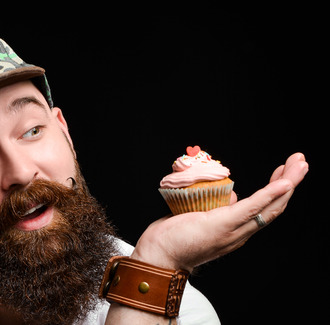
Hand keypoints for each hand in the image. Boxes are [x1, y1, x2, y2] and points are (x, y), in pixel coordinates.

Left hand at [131, 153, 308, 271]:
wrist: (159, 256)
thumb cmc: (174, 237)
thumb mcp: (199, 217)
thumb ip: (217, 207)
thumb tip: (231, 194)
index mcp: (235, 231)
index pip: (263, 208)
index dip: (277, 190)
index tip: (283, 172)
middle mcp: (240, 233)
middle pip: (273, 206)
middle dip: (290, 182)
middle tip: (300, 161)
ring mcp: (233, 230)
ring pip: (269, 206)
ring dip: (288, 183)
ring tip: (300, 164)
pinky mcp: (223, 225)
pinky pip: (252, 208)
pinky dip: (270, 194)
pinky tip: (284, 182)